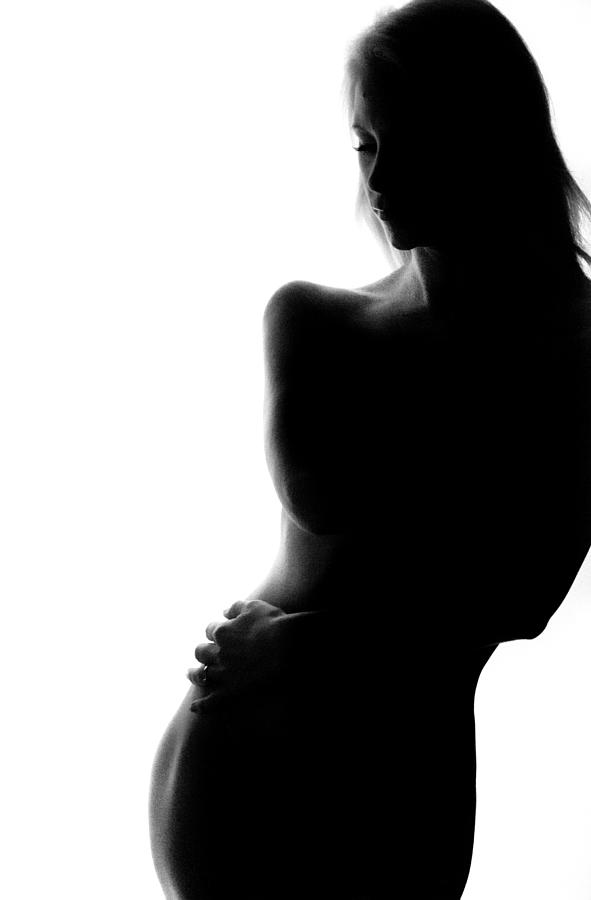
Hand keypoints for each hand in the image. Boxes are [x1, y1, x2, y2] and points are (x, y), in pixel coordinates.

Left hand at [188, 598, 286, 713]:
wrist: (287, 647)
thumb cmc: (273, 624)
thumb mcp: (254, 607)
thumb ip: (236, 607)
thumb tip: (224, 611)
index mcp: (223, 632)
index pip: (212, 629)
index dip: (215, 631)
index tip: (220, 632)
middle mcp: (219, 653)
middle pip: (201, 652)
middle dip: (202, 651)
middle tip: (204, 652)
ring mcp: (224, 674)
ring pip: (202, 674)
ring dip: (195, 674)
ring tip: (190, 674)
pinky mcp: (232, 691)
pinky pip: (213, 701)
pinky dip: (202, 705)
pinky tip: (194, 708)